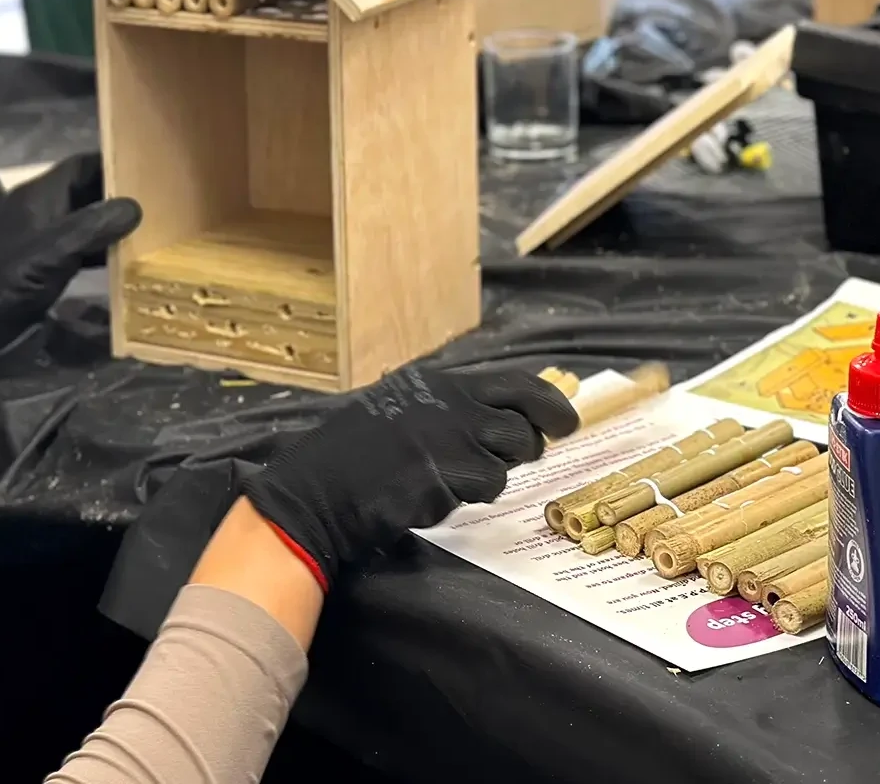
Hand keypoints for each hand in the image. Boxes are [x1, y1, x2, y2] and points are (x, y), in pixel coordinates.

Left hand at [0, 153, 139, 385]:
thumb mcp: (46, 256)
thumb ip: (90, 229)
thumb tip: (135, 206)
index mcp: (39, 198)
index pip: (83, 165)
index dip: (116, 164)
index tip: (156, 171)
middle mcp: (40, 212)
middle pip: (87, 191)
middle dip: (120, 195)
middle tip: (166, 204)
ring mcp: (39, 241)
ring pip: (85, 222)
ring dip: (114, 226)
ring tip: (156, 231)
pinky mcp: (40, 267)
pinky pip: (78, 250)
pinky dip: (101, 252)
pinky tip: (125, 264)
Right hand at [242, 367, 577, 589]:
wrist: (314, 491)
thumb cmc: (350, 455)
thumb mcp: (398, 410)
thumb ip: (446, 409)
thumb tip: (502, 417)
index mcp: (434, 382)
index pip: (514, 383)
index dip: (548, 403)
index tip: (565, 421)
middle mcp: (446, 403)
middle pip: (522, 421)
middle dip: (530, 443)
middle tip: (526, 455)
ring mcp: (445, 439)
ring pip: (506, 461)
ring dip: (489, 476)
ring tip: (450, 478)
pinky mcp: (441, 476)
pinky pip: (481, 490)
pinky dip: (463, 498)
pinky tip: (428, 495)